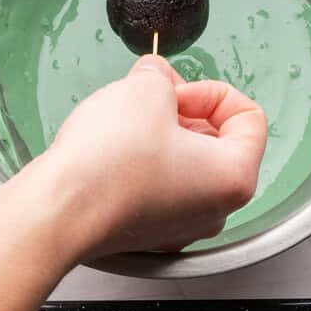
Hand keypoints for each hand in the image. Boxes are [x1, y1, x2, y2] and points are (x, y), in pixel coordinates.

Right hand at [42, 54, 267, 258]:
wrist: (60, 211)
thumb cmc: (109, 162)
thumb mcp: (144, 91)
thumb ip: (161, 75)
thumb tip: (156, 75)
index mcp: (235, 178)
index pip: (249, 119)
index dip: (212, 92)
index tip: (176, 91)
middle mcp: (216, 211)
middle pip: (218, 144)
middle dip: (186, 111)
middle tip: (149, 97)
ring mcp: (182, 227)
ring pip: (187, 167)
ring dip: (163, 136)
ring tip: (127, 119)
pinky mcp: (150, 234)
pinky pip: (159, 189)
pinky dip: (144, 165)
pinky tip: (115, 150)